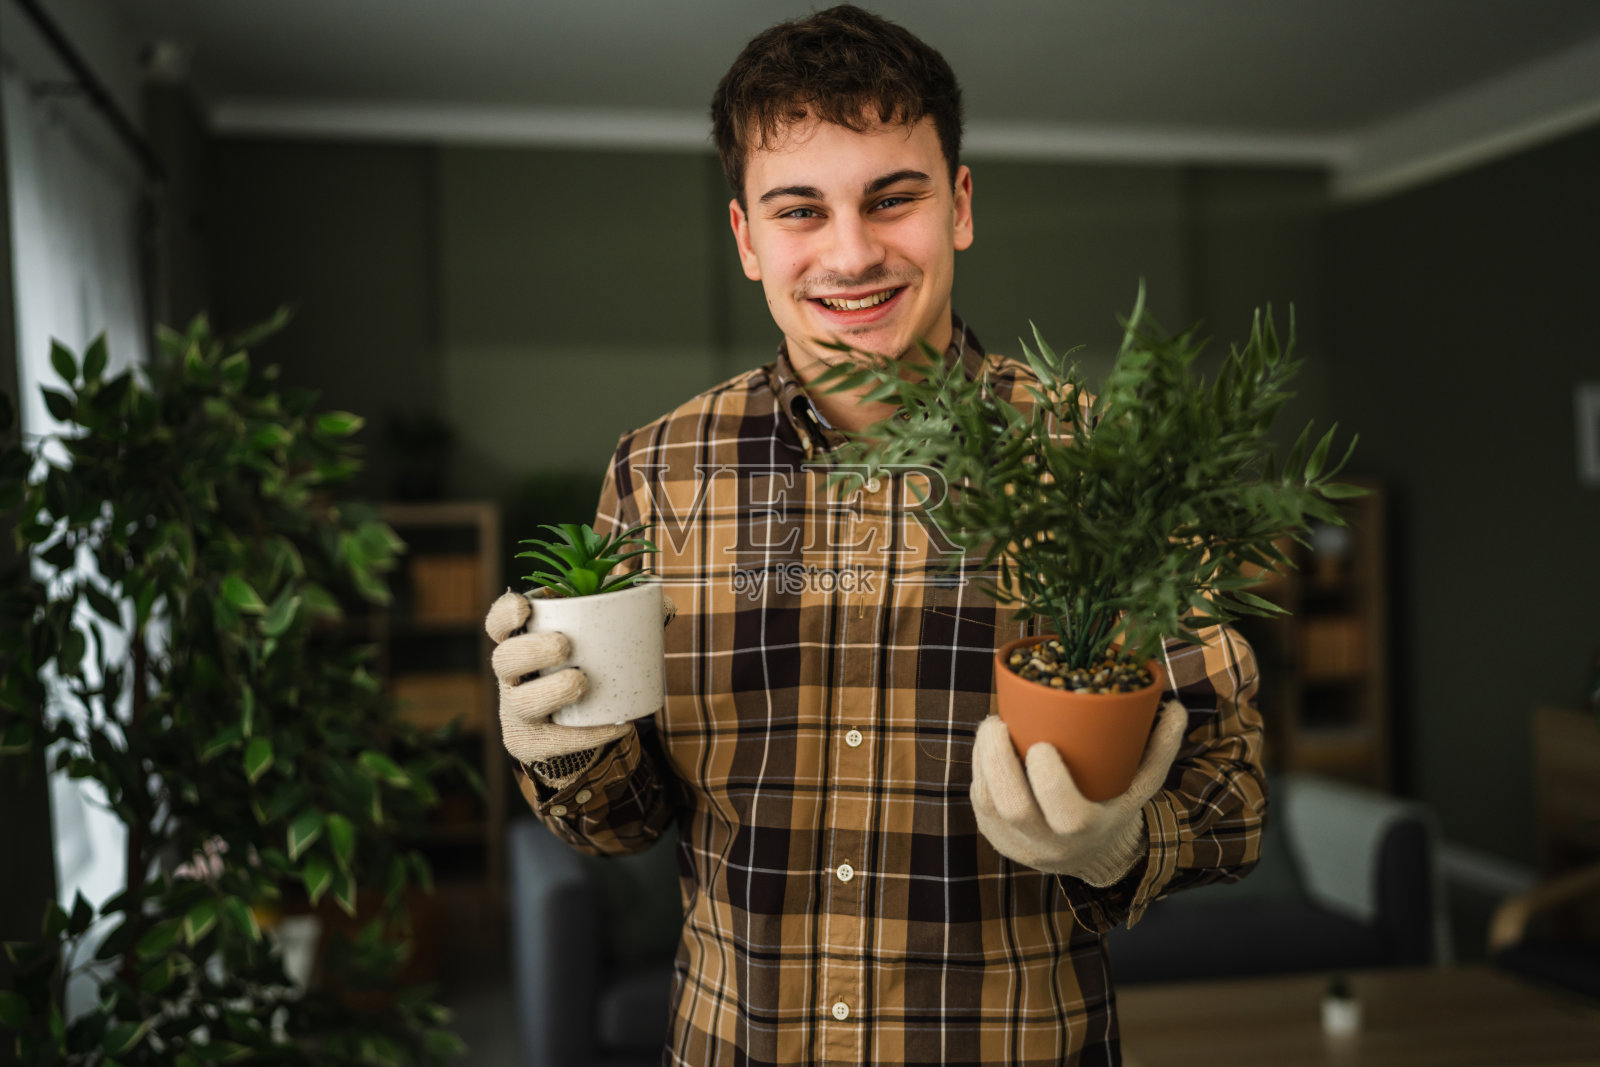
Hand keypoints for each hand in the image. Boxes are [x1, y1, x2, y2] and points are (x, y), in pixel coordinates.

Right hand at [484, 590, 631, 765]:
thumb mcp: (600, 636)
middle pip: (504, 659)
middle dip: (530, 650)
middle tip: (563, 645)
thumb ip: (629, 614)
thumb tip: (665, 603)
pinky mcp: (532, 742)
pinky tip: (616, 726)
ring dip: (549, 691)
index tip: (524, 607)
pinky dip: (587, 735)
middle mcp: (511, 675)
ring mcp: (517, 709)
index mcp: (521, 640)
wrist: (577, 720)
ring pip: (521, 702)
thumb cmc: (585, 663)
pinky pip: (554, 741)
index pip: (498, 623)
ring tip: (581, 682)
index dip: (504, 614)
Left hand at [969, 699, 1187, 885]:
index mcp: (1088, 832)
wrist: (1090, 854)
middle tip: (999, 722)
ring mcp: (1016, 844)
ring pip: (987, 804)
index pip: (1066, 815)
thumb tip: (1177, 706)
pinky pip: (978, 802)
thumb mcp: (1142, 783)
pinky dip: (979, 769)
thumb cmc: (1117, 805)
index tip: (1042, 743)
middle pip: (1014, 808)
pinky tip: (986, 744)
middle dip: (998, 760)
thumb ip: (1160, 747)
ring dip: (983, 759)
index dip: (1048, 780)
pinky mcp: (994, 837)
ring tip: (992, 726)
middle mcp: (1049, 845)